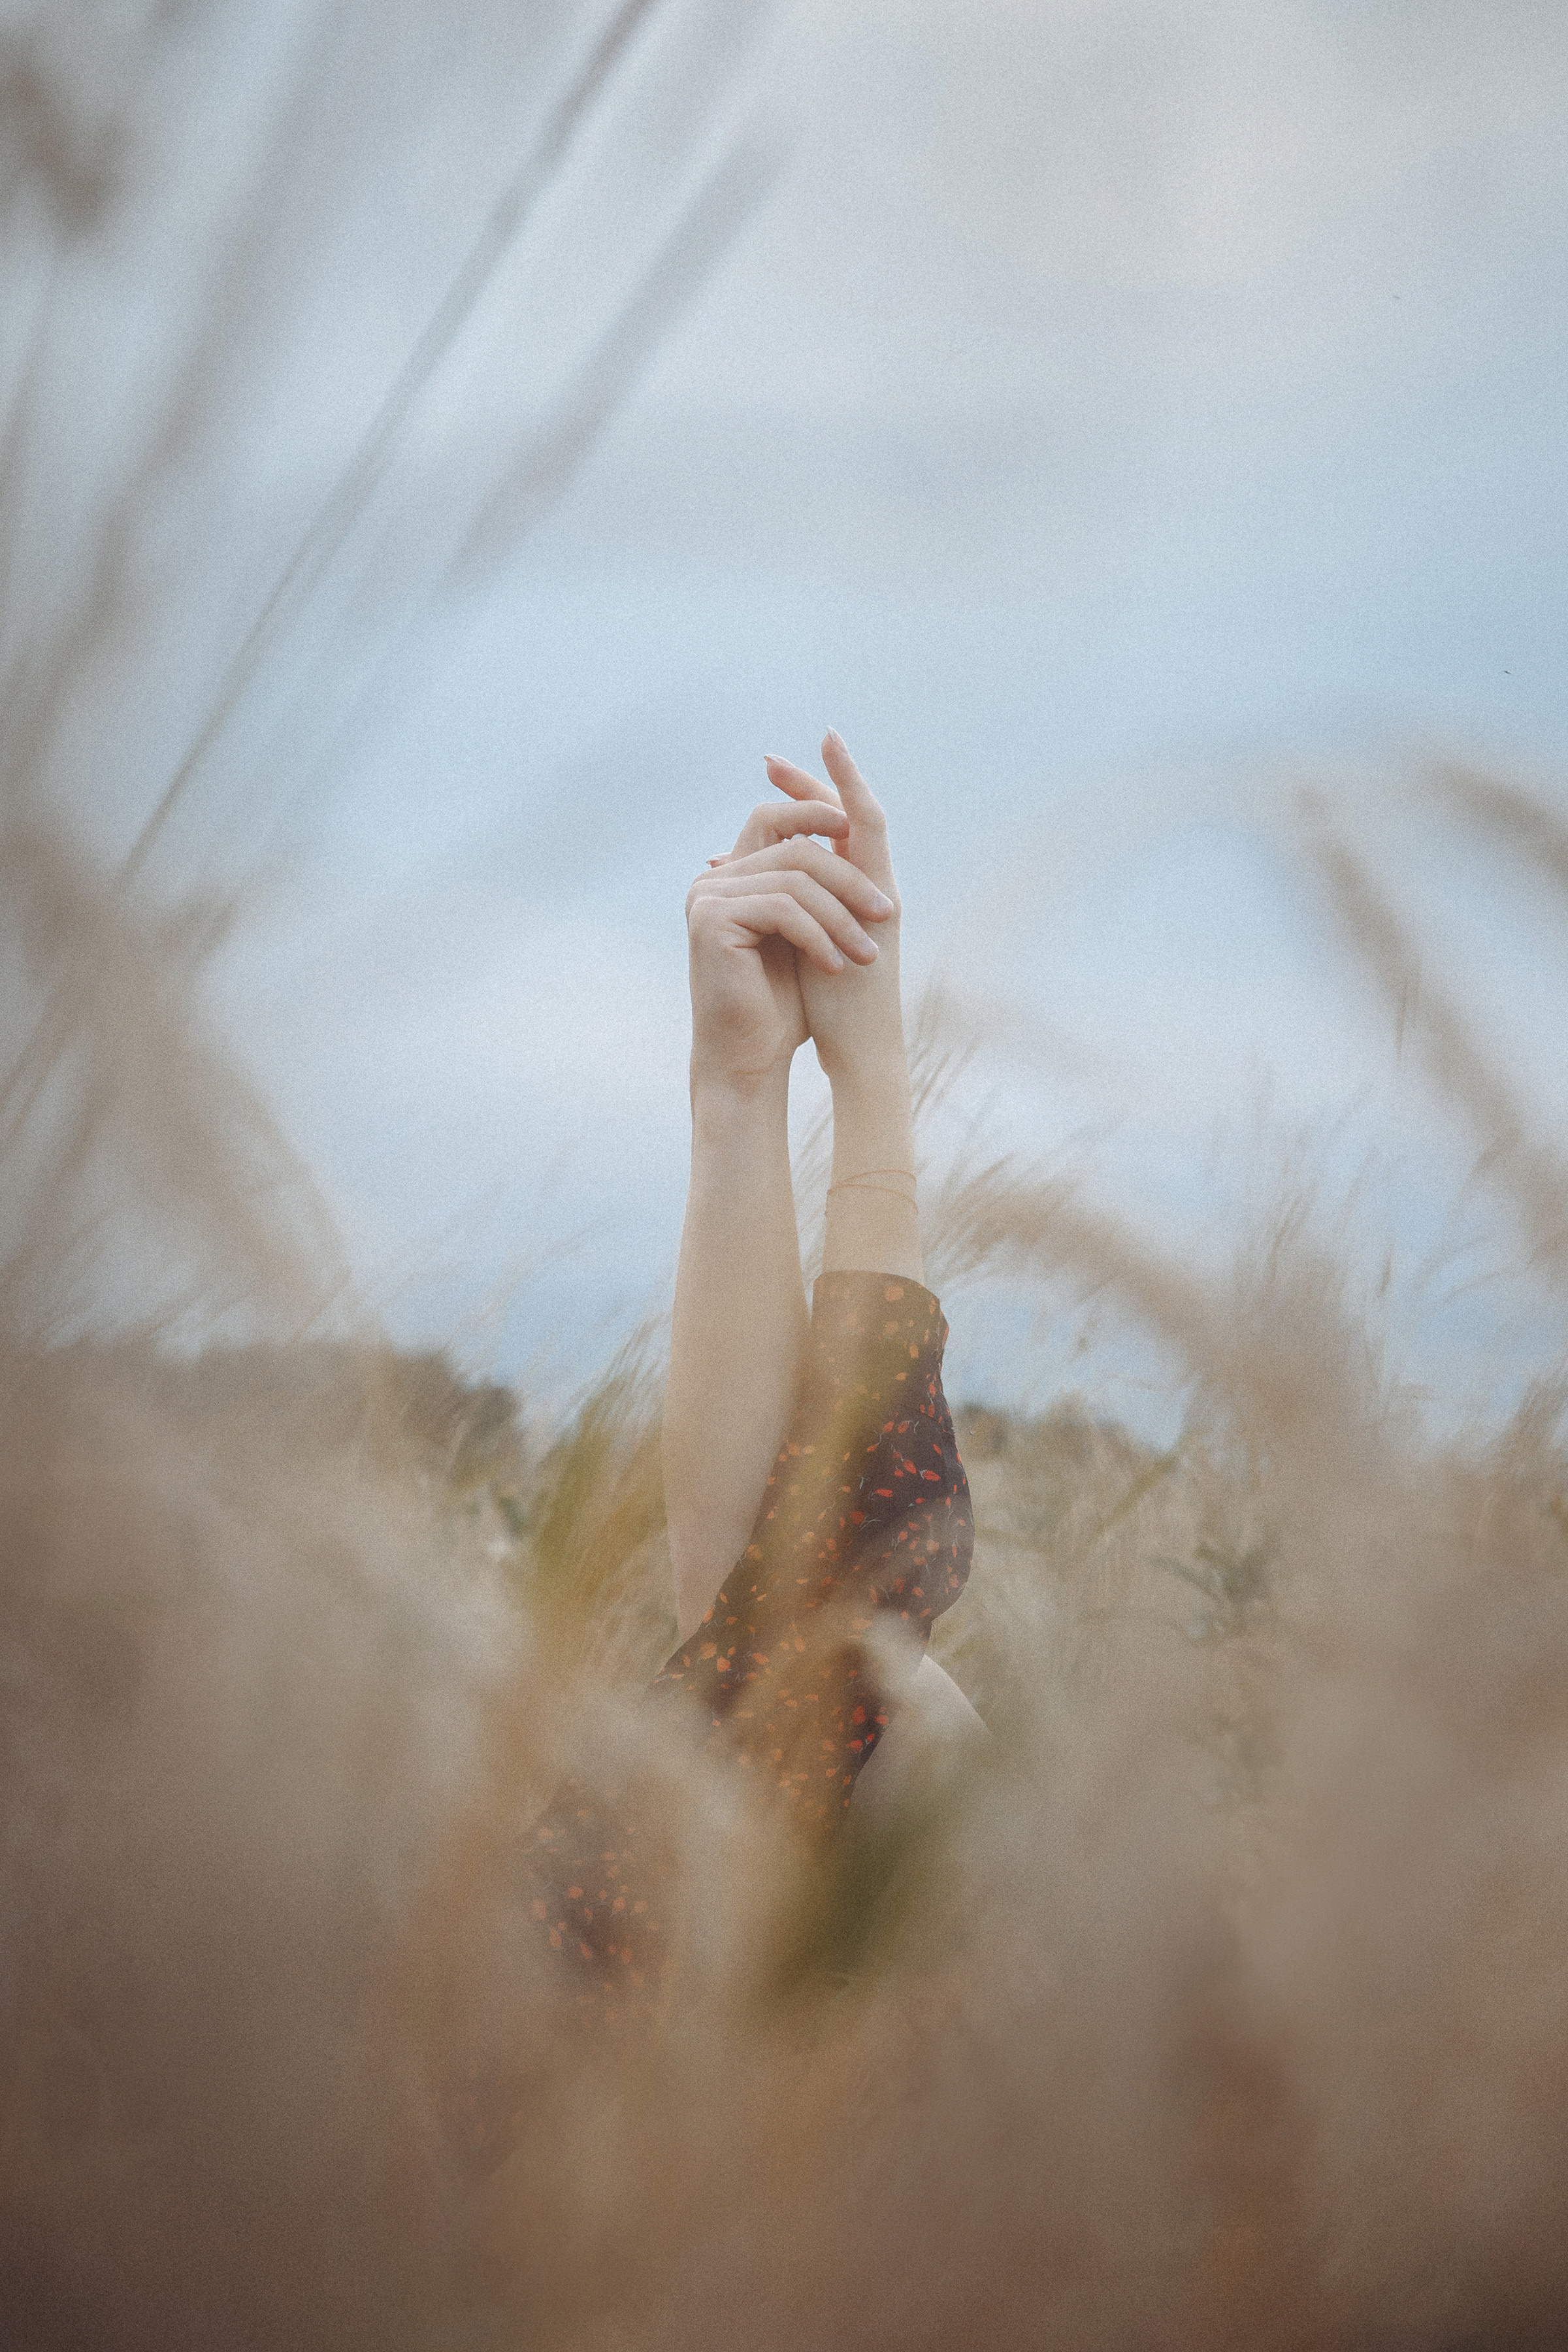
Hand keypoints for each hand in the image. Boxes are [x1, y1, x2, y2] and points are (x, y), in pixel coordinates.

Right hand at [685, 791, 894, 1087]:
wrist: (750, 1057)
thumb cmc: (783, 1005)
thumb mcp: (807, 935)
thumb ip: (814, 889)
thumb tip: (847, 834)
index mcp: (734, 879)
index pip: (771, 818)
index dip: (812, 807)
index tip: (852, 819)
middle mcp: (715, 881)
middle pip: (794, 846)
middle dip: (847, 878)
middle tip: (885, 913)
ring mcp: (708, 898)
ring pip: (794, 877)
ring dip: (841, 915)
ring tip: (865, 954)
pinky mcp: (712, 921)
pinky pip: (782, 907)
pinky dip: (818, 936)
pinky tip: (834, 965)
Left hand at [761, 732, 903, 1086]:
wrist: (859, 1045)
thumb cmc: (828, 1009)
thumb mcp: (800, 950)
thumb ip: (786, 914)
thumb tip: (748, 894)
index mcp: (849, 896)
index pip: (827, 836)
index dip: (799, 804)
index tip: (766, 779)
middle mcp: (870, 886)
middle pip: (845, 816)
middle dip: (812, 781)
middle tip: (772, 757)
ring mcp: (880, 889)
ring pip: (867, 816)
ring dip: (840, 778)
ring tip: (819, 742)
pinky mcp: (882, 897)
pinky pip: (871, 838)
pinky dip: (853, 805)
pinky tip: (831, 786)